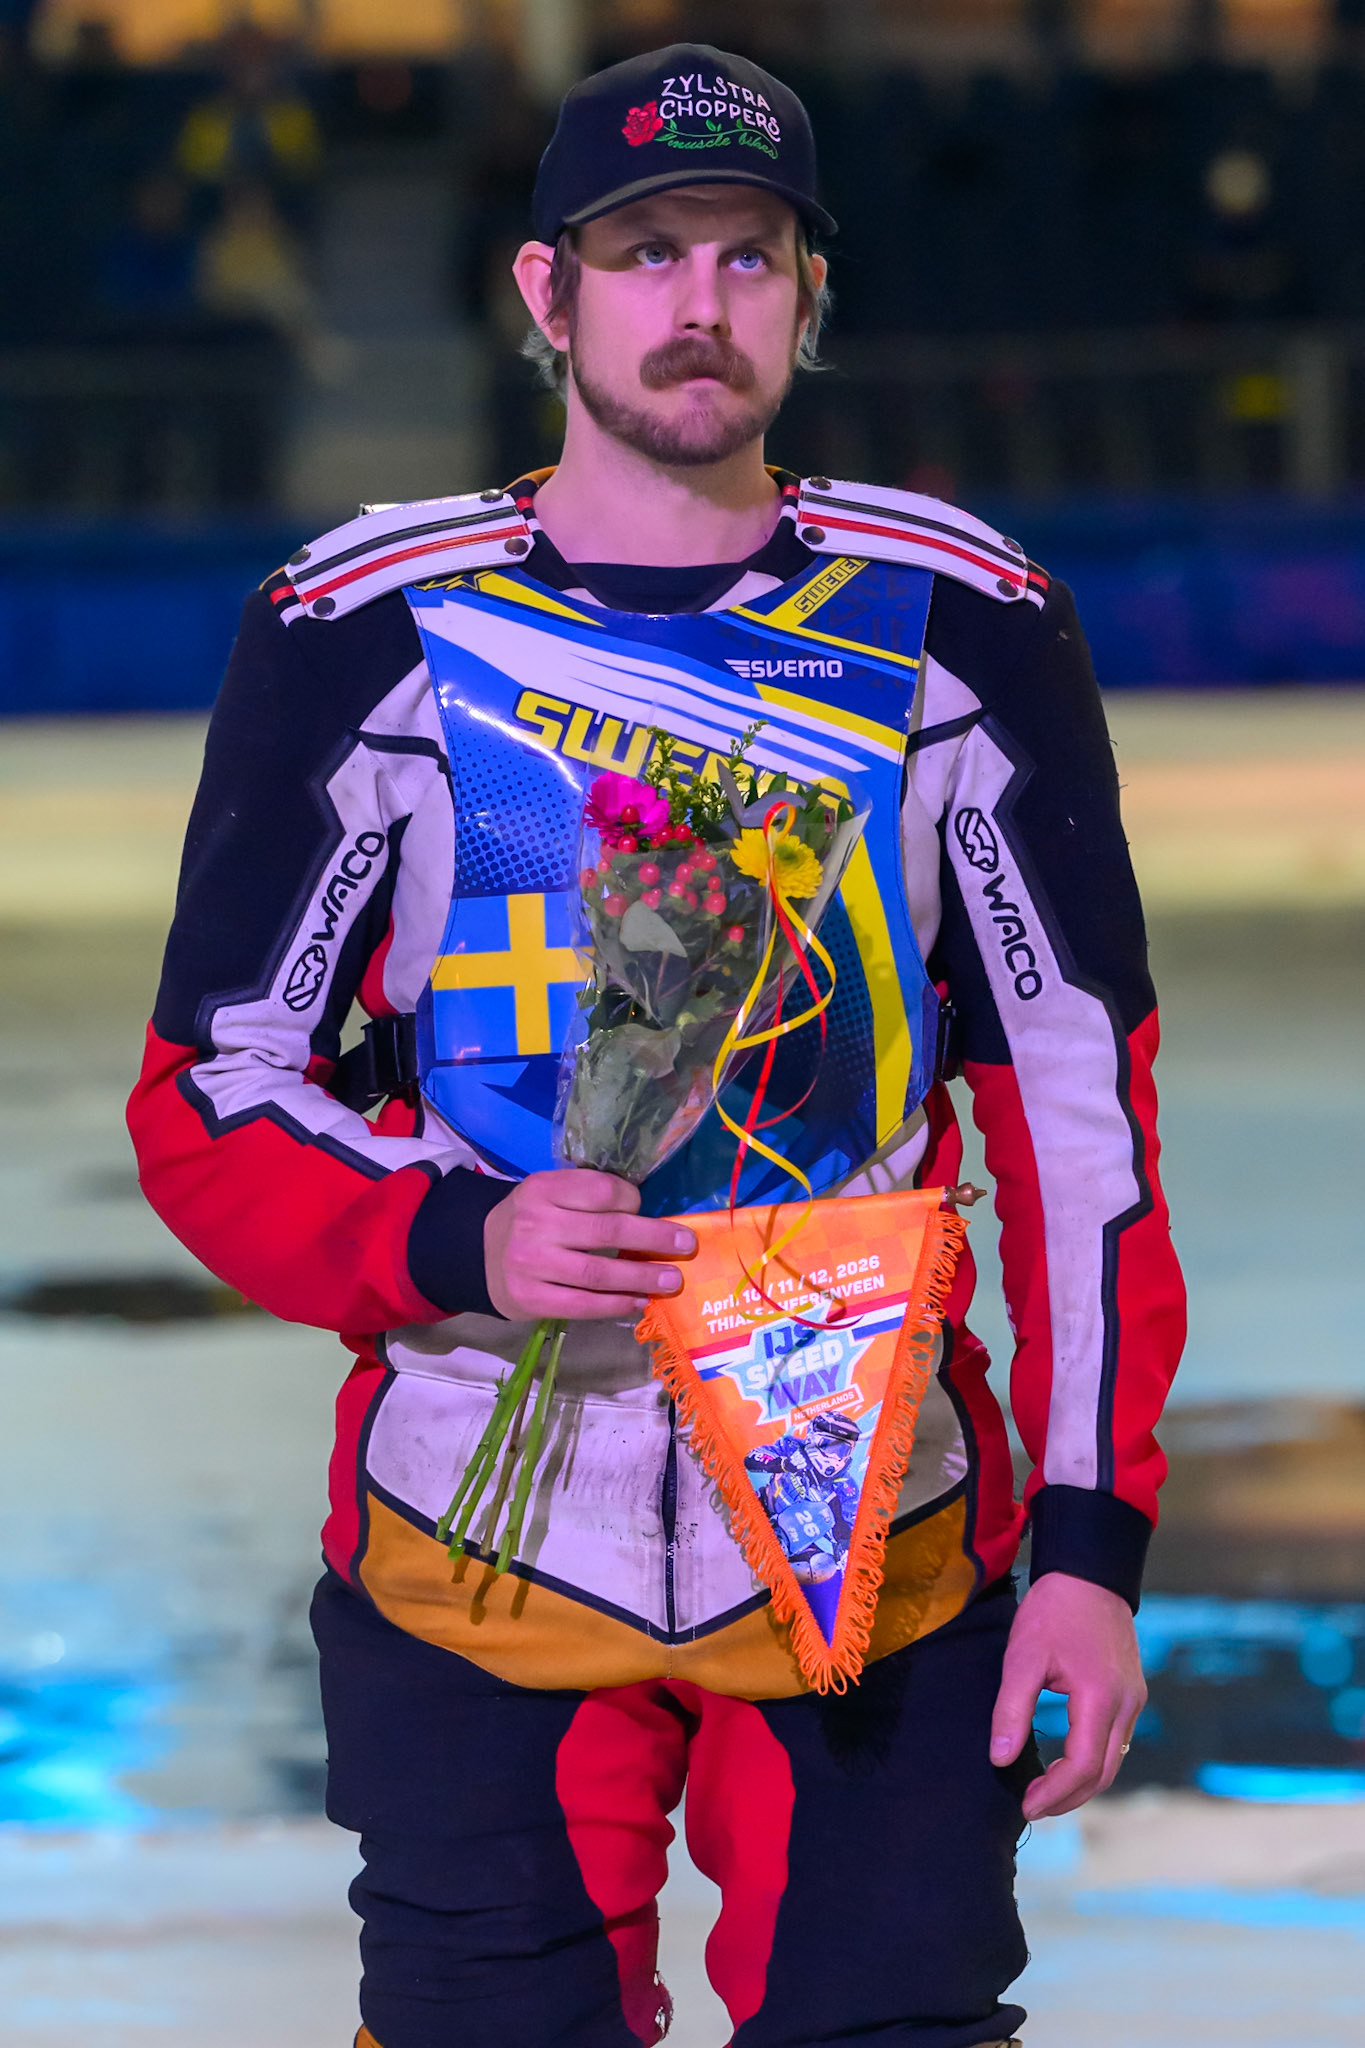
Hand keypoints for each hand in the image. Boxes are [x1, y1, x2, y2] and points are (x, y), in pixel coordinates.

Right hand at [484, 1168, 695, 1321]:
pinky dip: (615, 1305)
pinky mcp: (531, 1298)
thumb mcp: (550, 1194)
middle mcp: (536, 1224)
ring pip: (598, 1273)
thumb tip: (648, 1214)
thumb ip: (587, 1198)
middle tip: (686, 1245)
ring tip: (673, 1280)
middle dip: (653, 1239)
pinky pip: (582, 1304)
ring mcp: (531, 1264)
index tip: (646, 1210)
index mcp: (543, 1188)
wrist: (481, 1255)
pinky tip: (639, 1301)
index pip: (601, 1190)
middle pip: (607, 1231)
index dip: (632, 1200)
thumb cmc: (532, 1221)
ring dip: (641, 1277)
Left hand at [990, 1571, 1145, 1819]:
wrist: (1089, 1573)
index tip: (1025, 1805)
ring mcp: (1134, 1699)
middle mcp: (1126, 1704)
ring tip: (1044, 1790)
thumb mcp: (1023, 1656)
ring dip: (1081, 1782)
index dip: (1054, 1794)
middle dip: (1068, 1797)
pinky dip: (1092, 1761)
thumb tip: (1000, 1759)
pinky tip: (1065, 1760)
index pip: (1082, 1766)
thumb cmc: (1053, 1611)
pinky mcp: (1131, 1691)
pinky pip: (1116, 1740)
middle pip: (1103, 1773)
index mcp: (1100, 1698)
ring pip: (1113, 1760)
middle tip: (1032, 1806)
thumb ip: (1011, 1709)